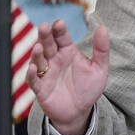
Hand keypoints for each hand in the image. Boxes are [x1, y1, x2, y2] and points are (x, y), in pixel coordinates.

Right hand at [26, 20, 109, 134]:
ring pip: (38, 60)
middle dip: (45, 36)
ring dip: (36, 53)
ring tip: (38, 47)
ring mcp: (46, 74)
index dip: (59, 30)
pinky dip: (31, 74)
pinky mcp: (40, 89)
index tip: (60, 23)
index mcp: (68, 52)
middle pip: (47, 45)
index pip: (62, 37)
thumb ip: (101, 49)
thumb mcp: (99, 68)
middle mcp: (55, 60)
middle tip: (44, 26)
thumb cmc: (89, 88)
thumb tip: (104, 28)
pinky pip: (33, 80)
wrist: (80, 112)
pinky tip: (32, 68)